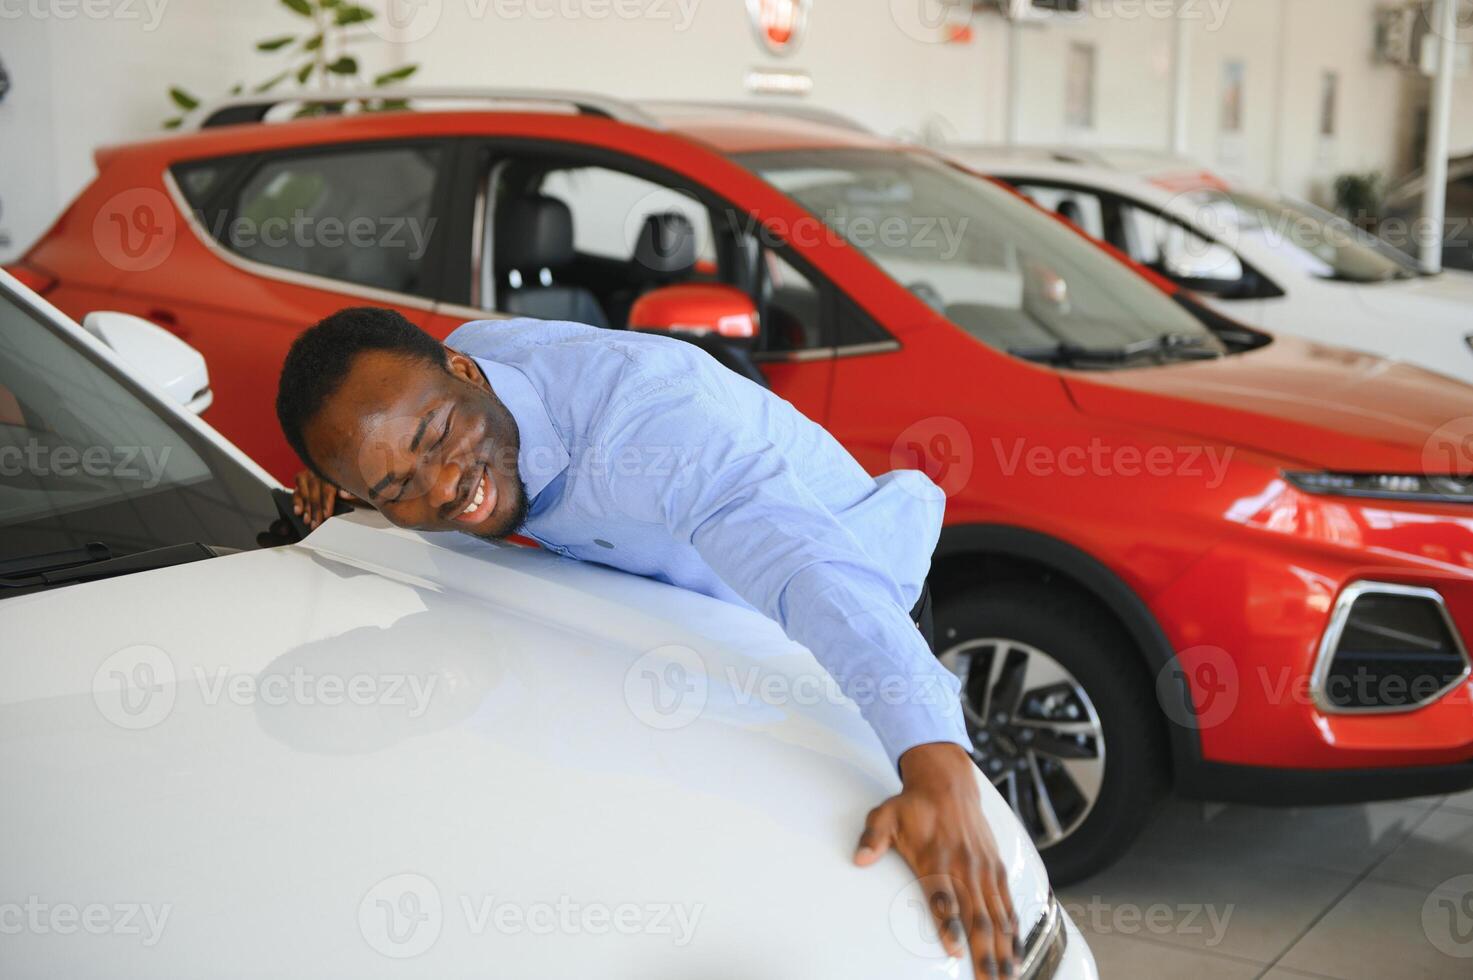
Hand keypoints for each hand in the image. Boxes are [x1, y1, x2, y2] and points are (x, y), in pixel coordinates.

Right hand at [292, 469, 357, 528]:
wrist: (347, 473)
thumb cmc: (351, 484)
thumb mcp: (356, 488)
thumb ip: (353, 491)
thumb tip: (345, 495)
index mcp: (335, 471)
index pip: (328, 486)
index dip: (326, 501)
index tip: (326, 514)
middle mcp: (321, 470)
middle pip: (315, 489)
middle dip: (315, 508)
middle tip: (315, 523)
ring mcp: (310, 474)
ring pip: (304, 489)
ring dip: (305, 506)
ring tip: (307, 520)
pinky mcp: (302, 479)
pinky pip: (297, 490)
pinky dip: (296, 501)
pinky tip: (298, 511)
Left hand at [855, 742, 1016, 978]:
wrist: (949, 783)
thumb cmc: (914, 805)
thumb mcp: (886, 815)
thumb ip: (873, 838)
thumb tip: (859, 858)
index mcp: (936, 857)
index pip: (943, 897)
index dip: (948, 925)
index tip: (954, 950)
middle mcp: (965, 866)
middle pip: (976, 915)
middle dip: (985, 952)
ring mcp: (984, 869)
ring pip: (997, 916)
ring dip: (1004, 949)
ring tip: (1008, 977)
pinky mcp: (996, 868)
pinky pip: (1008, 904)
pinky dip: (1014, 930)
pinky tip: (1016, 953)